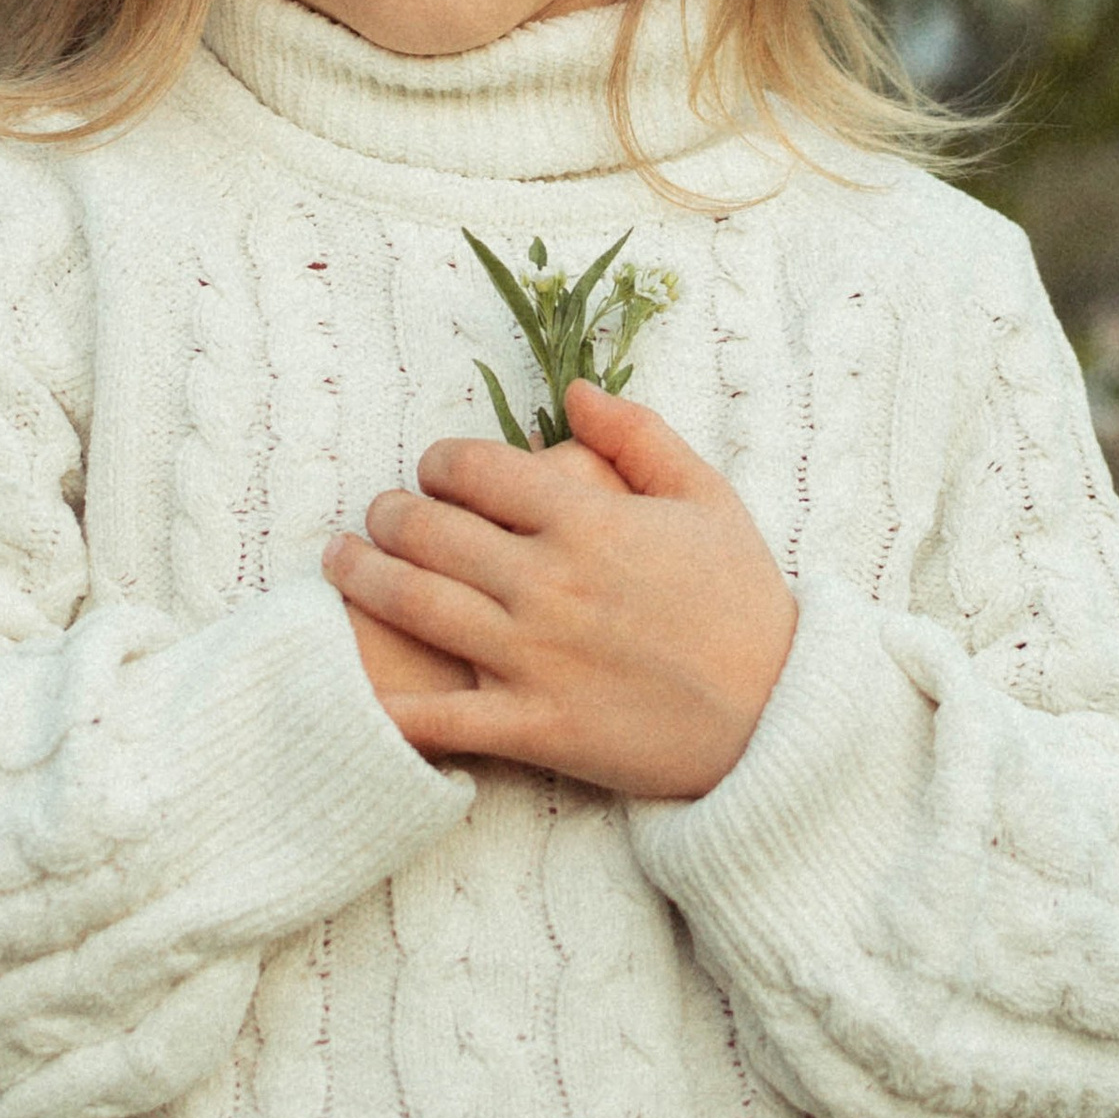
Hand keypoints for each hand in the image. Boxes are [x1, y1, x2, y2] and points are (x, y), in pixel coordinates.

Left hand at [321, 379, 796, 799]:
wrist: (779, 717)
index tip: (434, 471)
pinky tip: (352, 690)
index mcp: (588, 520)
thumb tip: (573, 390)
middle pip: (429, 531)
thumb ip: (638, 437)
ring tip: (339, 563)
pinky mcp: (534, 726)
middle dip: (388, 514)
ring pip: (416, 605)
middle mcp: (548, 582)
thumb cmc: (746, 605)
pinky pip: (439, 719)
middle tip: (376, 514)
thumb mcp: (707, 499)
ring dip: (362, 578)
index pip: (476, 469)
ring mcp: (534, 657)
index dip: (440, 462)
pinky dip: (387, 707)